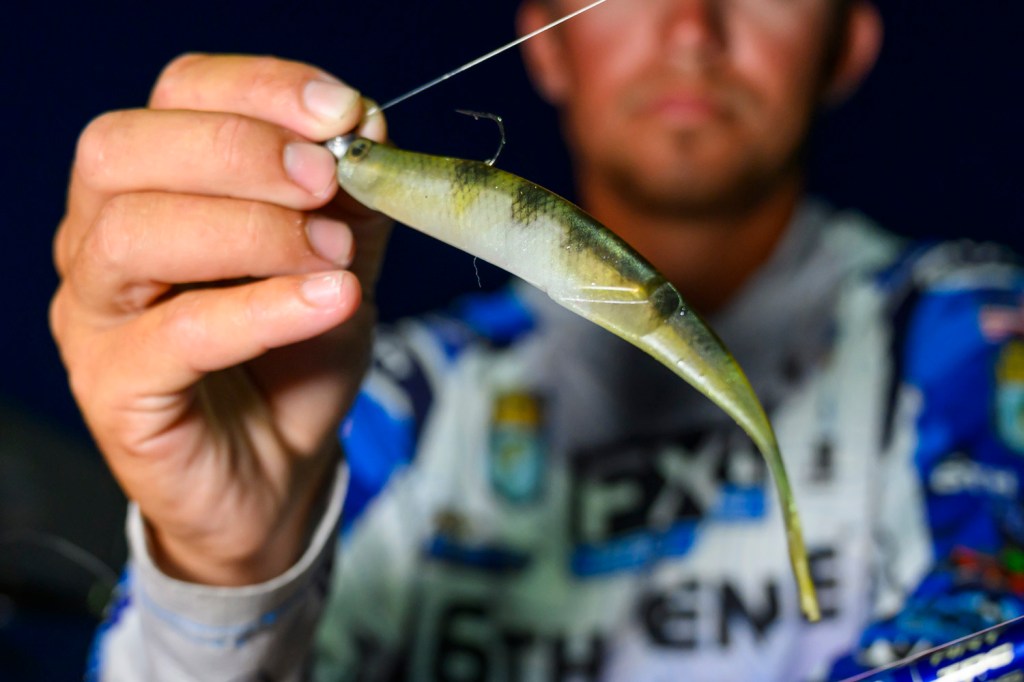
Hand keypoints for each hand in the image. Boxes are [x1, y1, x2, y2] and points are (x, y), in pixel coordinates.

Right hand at [50, 54, 390, 585]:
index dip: (259, 88)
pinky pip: (176, 335)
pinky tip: (330, 302)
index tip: (343, 112)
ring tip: (334, 256)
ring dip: (253, 231)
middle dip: (242, 151)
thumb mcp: (341, 264)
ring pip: (134, 235)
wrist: (279, 471)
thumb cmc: (296, 358)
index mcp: (153, 184)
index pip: (176, 96)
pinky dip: (263, 309)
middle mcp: (101, 237)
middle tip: (328, 181)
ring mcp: (95, 314)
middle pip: (124, 149)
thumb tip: (365, 124)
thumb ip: (350, 199)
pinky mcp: (113, 387)